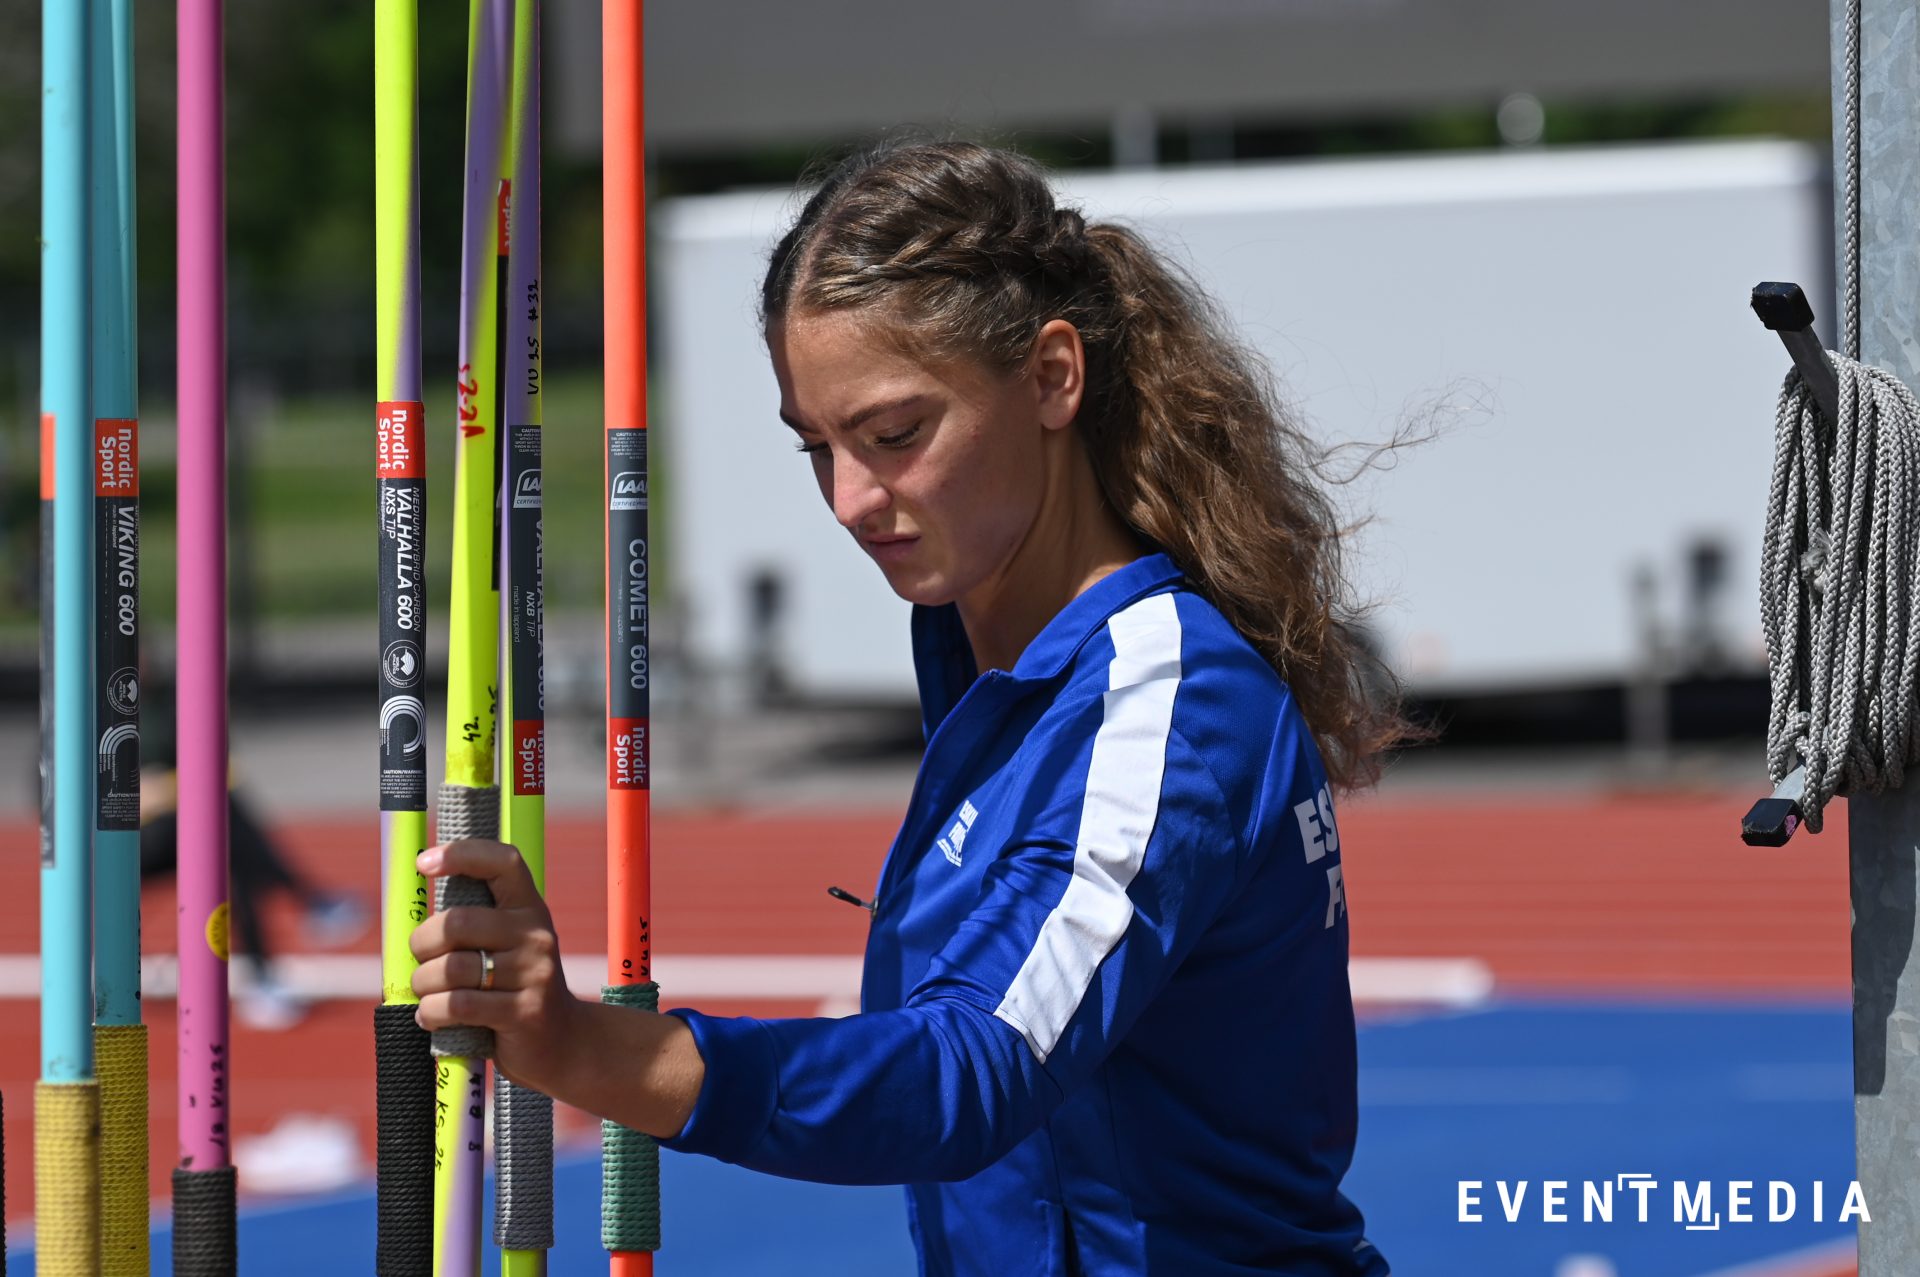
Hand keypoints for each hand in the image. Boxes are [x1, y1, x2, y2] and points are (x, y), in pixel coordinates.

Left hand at [410, 839, 581, 1095]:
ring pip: (451, 969)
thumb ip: (473, 927)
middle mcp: (536, 935)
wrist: (564, 1043)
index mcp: (529, 909)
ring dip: (423, 985)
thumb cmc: (516, 990)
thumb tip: (410, 919)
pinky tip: (431, 1017)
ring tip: (427, 995)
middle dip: (421, 944)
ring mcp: (534, 974)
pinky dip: (431, 1013)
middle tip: (420, 961)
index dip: (463, 853)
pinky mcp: (523, 1012)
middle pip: (457, 923)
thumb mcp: (508, 947)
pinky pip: (457, 1006)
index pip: (504, 862)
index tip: (425, 862)